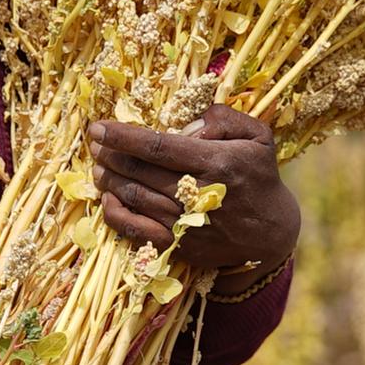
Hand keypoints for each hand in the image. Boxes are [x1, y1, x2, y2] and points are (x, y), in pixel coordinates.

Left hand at [85, 104, 300, 281]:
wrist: (270, 232)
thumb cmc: (259, 176)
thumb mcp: (257, 136)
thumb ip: (225, 118)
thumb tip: (188, 120)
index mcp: (216, 163)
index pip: (158, 146)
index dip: (123, 136)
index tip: (98, 127)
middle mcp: (198, 194)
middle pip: (139, 171)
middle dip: (110, 154)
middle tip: (93, 142)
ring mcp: (187, 224)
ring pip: (134, 197)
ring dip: (108, 179)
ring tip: (98, 165)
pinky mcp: (180, 246)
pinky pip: (136, 231)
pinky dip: (116, 214)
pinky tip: (106, 198)